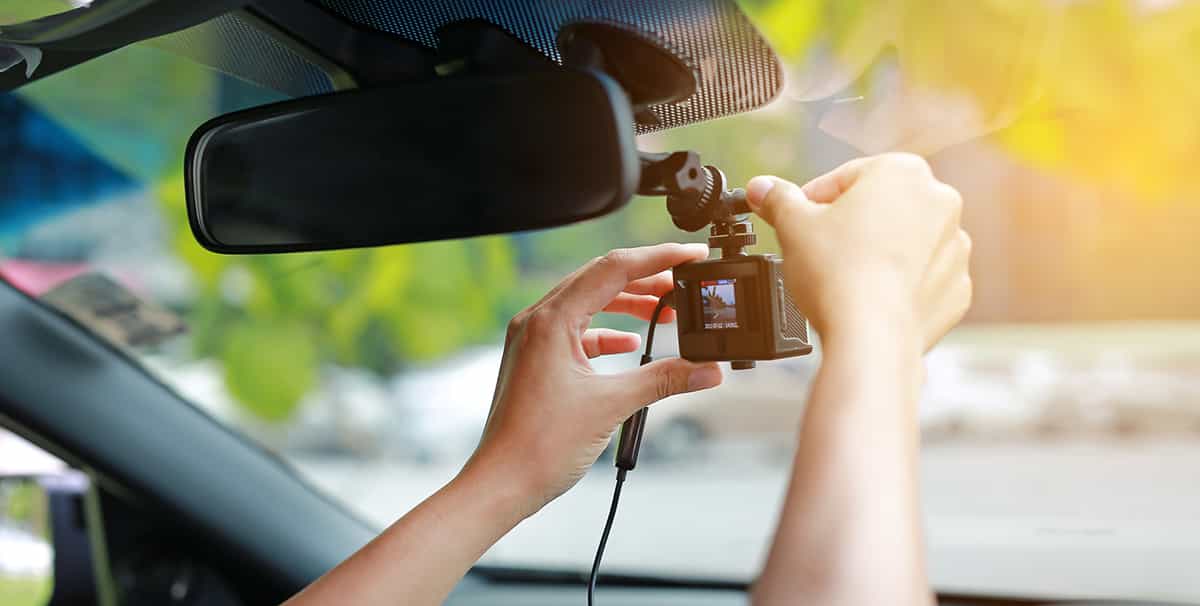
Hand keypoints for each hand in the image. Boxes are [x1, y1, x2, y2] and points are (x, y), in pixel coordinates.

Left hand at [463, 244, 723, 516]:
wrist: (501, 484)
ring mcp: (532, 339)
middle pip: (600, 279)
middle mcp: (537, 320)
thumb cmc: (539, 446)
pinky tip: (629, 344)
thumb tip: (707, 369)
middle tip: (684, 282)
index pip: (613, 268)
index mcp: (551, 319)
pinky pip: (576, 331)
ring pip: (588, 303)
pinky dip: (606, 333)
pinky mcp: (535, 360)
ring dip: (627, 304)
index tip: (691, 254)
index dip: (658, 258)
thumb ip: (663, 380)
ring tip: (664, 312)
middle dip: (646, 279)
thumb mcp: (611, 405)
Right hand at [745, 153, 971, 350]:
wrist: (870, 338)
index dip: (813, 200)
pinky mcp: (956, 288)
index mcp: (903, 172)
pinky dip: (897, 285)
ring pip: (903, 242)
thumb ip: (778, 199)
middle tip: (818, 250)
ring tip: (843, 277)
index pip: (846, 177)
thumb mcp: (792, 225)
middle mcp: (941, 202)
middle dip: (849, 225)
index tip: (797, 220)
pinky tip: (868, 297)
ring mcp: (955, 248)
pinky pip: (920, 278)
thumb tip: (761, 189)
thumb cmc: (837, 275)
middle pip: (879, 207)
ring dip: (875, 253)